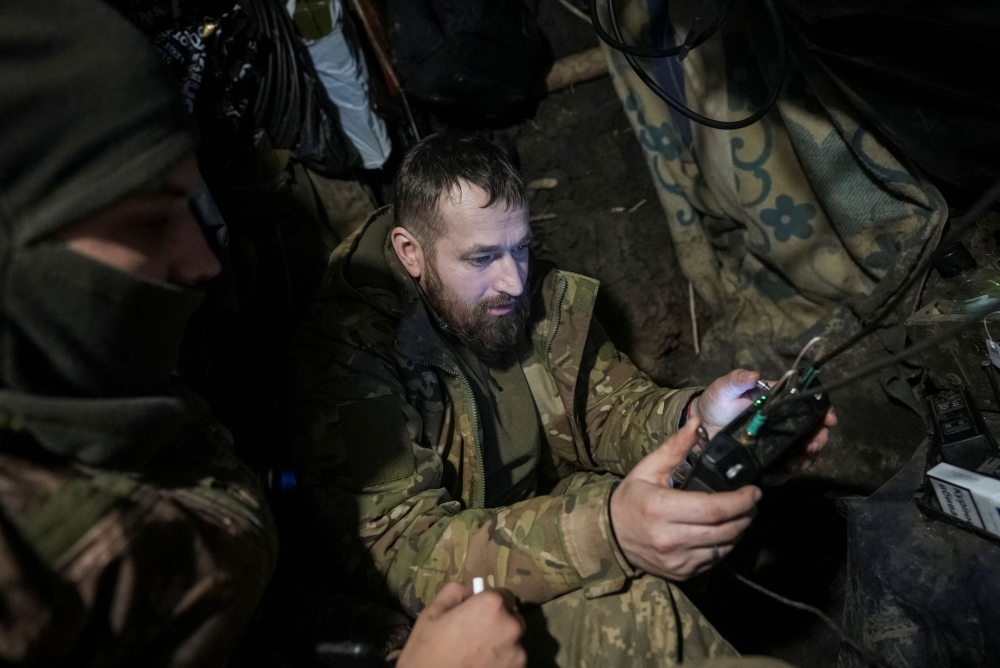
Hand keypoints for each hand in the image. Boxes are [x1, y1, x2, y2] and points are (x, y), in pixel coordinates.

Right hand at [396, 582, 525, 667]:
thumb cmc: (426, 653)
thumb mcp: (431, 614)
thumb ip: (455, 592)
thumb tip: (472, 587)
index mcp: (491, 605)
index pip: (503, 594)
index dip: (488, 603)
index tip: (475, 614)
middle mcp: (511, 626)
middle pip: (512, 617)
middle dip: (498, 622)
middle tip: (475, 636)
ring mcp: (517, 653)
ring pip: (513, 641)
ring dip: (501, 644)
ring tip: (476, 656)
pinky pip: (512, 661)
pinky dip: (502, 663)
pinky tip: (481, 666)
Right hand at [609, 418, 759, 579]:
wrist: (610, 535)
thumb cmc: (631, 498)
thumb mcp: (648, 469)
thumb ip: (675, 447)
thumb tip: (698, 424)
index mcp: (661, 509)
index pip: (713, 509)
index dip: (740, 501)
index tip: (754, 491)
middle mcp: (670, 538)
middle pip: (725, 530)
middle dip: (746, 515)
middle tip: (752, 502)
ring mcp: (677, 560)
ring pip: (724, 548)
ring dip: (739, 530)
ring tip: (741, 515)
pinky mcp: (682, 573)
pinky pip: (714, 560)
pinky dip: (725, 545)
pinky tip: (723, 531)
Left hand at [690, 369, 837, 472]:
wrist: (702, 425)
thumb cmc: (716, 401)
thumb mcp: (724, 387)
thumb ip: (737, 379)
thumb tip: (754, 375)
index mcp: (777, 400)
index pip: (806, 402)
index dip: (822, 409)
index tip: (829, 419)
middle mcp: (782, 419)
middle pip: (811, 427)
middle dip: (818, 436)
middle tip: (813, 445)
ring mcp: (777, 438)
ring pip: (803, 446)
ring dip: (808, 454)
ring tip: (801, 460)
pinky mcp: (769, 454)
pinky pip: (787, 462)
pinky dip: (794, 466)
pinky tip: (790, 469)